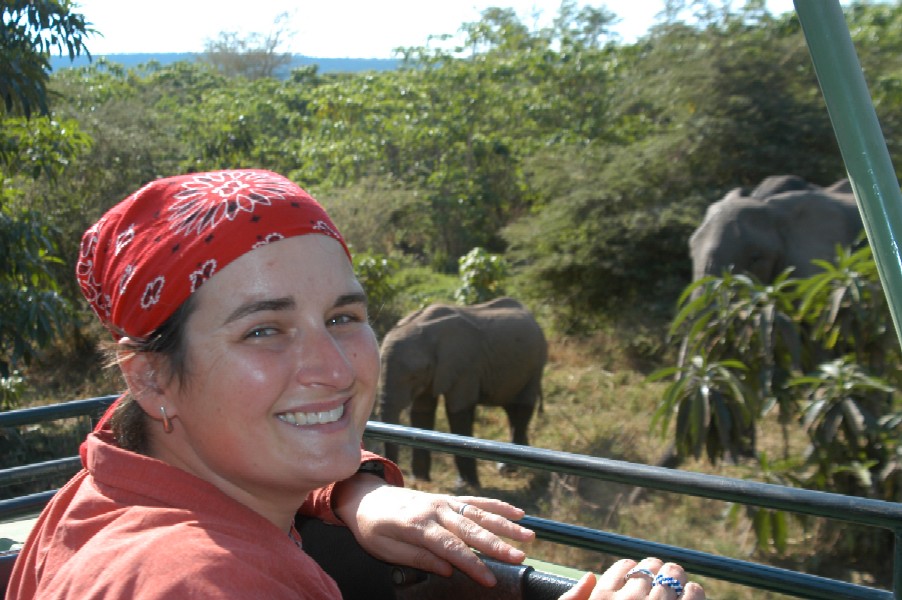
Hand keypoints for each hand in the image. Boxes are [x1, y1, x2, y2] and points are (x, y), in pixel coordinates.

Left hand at [331, 476, 534, 586]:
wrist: (365, 497)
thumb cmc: (372, 528)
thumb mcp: (385, 549)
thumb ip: (418, 557)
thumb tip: (447, 569)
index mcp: (417, 524)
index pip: (450, 547)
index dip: (472, 564)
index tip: (490, 579)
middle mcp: (434, 509)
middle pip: (471, 529)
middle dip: (497, 544)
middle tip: (520, 556)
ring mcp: (443, 501)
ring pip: (479, 513)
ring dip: (505, 524)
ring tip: (527, 535)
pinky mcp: (447, 499)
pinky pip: (475, 501)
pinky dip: (497, 506)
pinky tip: (517, 513)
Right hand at [560, 557, 704, 599]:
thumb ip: (573, 599)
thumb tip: (588, 575)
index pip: (622, 568)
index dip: (633, 569)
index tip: (639, 573)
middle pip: (648, 569)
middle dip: (657, 569)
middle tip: (663, 571)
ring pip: (672, 577)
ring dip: (676, 575)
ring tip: (679, 578)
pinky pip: (693, 594)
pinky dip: (695, 591)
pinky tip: (694, 593)